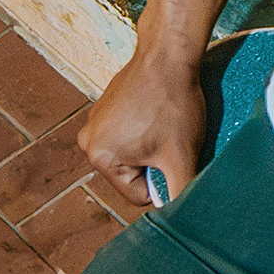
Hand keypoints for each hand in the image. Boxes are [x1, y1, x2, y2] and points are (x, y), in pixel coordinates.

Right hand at [77, 34, 208, 210]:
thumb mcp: (182, 156)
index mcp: (99, 158)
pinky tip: (158, 111)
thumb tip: (185, 220)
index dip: (162, 179)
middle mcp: (88, 141)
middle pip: (132, 174)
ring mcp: (96, 121)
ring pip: (133, 153)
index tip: (173, 155)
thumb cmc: (173, 103)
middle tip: (170, 137)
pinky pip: (130, 133)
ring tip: (164, 123)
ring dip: (152, 145)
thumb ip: (180, 193)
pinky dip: (146, 128)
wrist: (169, 53)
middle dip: (155, 162)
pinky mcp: (106, 106)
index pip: (137, 195)